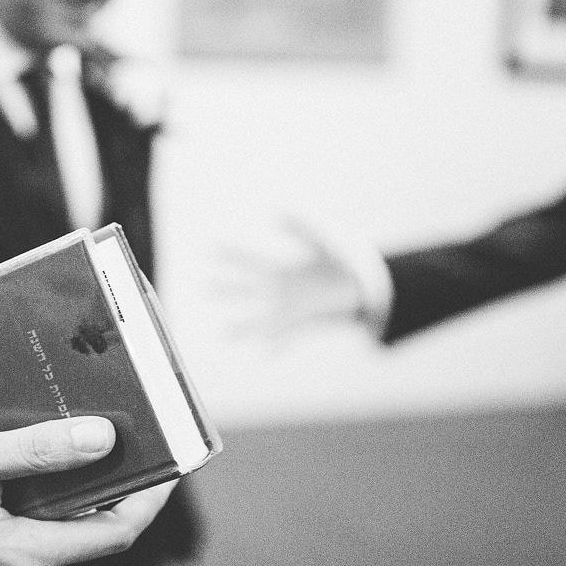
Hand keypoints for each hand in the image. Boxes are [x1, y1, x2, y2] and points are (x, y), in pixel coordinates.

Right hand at [0, 417, 175, 565]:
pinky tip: (9, 494)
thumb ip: (38, 451)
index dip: (147, 500)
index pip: (113, 535)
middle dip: (99, 497)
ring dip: (58, 512)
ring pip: (50, 551)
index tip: (167, 469)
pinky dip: (26, 529)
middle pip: (83, 541)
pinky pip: (19, 563)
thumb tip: (103, 440)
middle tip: (111, 449)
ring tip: (55, 462)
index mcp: (21, 560)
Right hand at [215, 216, 369, 344]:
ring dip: (244, 325)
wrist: (361, 287)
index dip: (230, 255)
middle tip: (203, 288)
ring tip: (224, 333)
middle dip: (227, 289)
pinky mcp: (305, 323)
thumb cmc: (340, 263)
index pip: (250, 261)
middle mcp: (280, 291)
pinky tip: (266, 353)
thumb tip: (276, 212)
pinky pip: (289, 336)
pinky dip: (278, 344)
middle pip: (248, 289)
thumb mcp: (322, 241)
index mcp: (282, 270)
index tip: (209, 249)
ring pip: (261, 317)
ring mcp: (291, 309)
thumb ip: (301, 229)